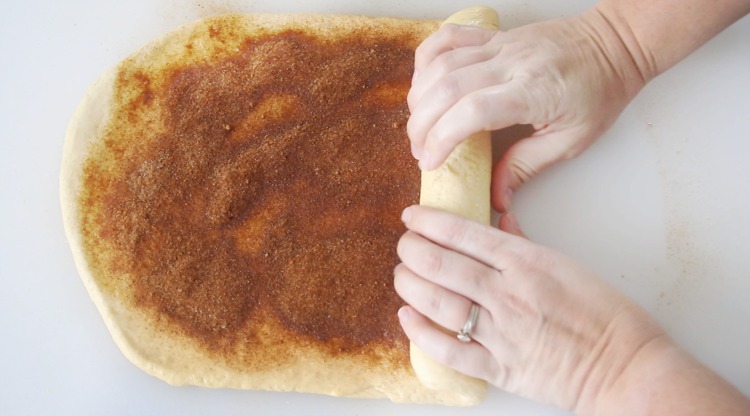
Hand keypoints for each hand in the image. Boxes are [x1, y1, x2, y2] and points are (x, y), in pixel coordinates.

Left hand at [394, 205, 664, 409]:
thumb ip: (525, 244)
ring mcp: (502, 333)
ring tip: (401, 275)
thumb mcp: (567, 265)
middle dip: (412, 250)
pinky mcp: (500, 368)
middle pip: (442, 265)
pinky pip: (449, 350)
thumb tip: (501, 219)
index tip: (411, 217)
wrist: (626, 368)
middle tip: (404, 246)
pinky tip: (407, 317)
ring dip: (410, 285)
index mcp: (527, 263)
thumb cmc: (606, 315)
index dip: (429, 222)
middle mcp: (509, 294)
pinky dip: (422, 333)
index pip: (464, 234)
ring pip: (439, 303)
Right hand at [407, 10, 646, 211]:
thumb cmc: (599, 91)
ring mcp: (499, 45)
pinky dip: (426, 60)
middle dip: (421, 124)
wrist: (614, 44)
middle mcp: (511, 63)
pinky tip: (423, 84)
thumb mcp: (572, 141)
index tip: (430, 163)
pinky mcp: (493, 36)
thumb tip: (495, 196)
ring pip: (440, 63)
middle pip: (446, 87)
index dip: (442, 138)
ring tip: (419, 125)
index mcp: (533, 91)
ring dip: (419, 97)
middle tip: (419, 151)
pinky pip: (447, 38)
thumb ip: (527, 166)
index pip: (472, 111)